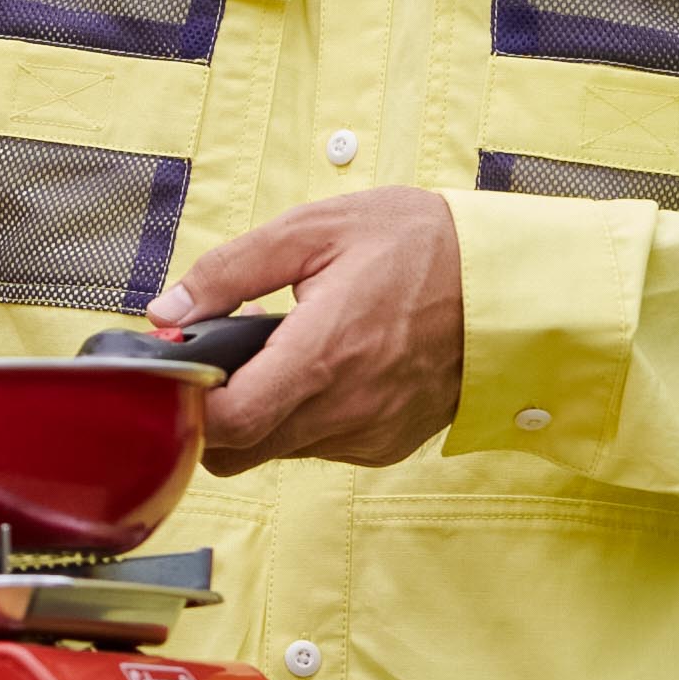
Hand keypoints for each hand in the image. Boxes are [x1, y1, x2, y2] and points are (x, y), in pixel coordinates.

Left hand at [148, 187, 464, 469]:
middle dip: (215, 410)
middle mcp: (345, 410)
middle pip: (239, 451)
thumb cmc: (421, 246)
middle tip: (226, 354)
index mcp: (322, 356)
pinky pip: (319, 446)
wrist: (510, 284)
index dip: (187, 404)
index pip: (227, 424)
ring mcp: (368, 434)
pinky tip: (325, 366)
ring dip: (262, 411)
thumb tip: (168, 309)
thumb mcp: (315, 228)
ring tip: (285, 347)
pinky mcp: (386, 445)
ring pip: (277, 450)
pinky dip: (304, 416)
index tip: (179, 369)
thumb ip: (230, 270)